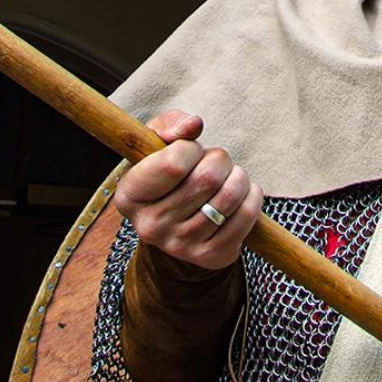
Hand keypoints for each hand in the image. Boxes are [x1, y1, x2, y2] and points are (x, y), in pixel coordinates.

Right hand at [114, 109, 263, 271]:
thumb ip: (170, 124)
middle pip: (207, 178)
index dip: (191, 148)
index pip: (174, 164)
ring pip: (230, 196)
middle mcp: (150, 227)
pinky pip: (246, 216)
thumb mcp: (156, 142)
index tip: (190, 151)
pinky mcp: (210, 257)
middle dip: (220, 159)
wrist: (176, 221)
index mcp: (129, 196)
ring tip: (227, 177)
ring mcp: (181, 247)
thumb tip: (193, 125)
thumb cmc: (166, 171)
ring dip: (238, 176)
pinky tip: (241, 194)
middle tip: (214, 163)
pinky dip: (252, 196)